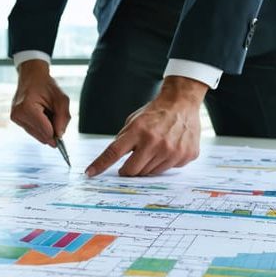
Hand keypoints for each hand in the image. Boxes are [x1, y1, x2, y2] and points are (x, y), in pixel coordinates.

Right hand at [10, 60, 70, 146]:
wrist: (31, 76)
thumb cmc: (45, 85)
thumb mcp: (61, 99)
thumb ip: (63, 118)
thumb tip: (59, 135)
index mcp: (27, 108)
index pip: (46, 131)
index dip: (57, 131)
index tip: (61, 124)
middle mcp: (18, 115)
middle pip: (42, 136)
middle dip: (52, 128)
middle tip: (53, 113)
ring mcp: (15, 118)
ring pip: (38, 135)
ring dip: (46, 127)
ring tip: (45, 111)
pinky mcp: (16, 120)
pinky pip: (33, 131)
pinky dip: (40, 126)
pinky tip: (40, 113)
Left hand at [85, 76, 207, 176]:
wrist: (182, 103)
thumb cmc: (155, 113)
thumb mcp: (134, 121)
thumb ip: (124, 139)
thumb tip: (111, 160)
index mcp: (138, 131)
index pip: (114, 152)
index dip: (100, 165)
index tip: (90, 173)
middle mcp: (155, 142)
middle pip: (132, 170)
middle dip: (127, 170)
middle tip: (129, 164)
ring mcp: (172, 150)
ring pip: (150, 173)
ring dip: (147, 166)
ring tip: (154, 149)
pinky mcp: (185, 155)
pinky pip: (168, 169)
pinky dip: (165, 162)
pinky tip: (169, 147)